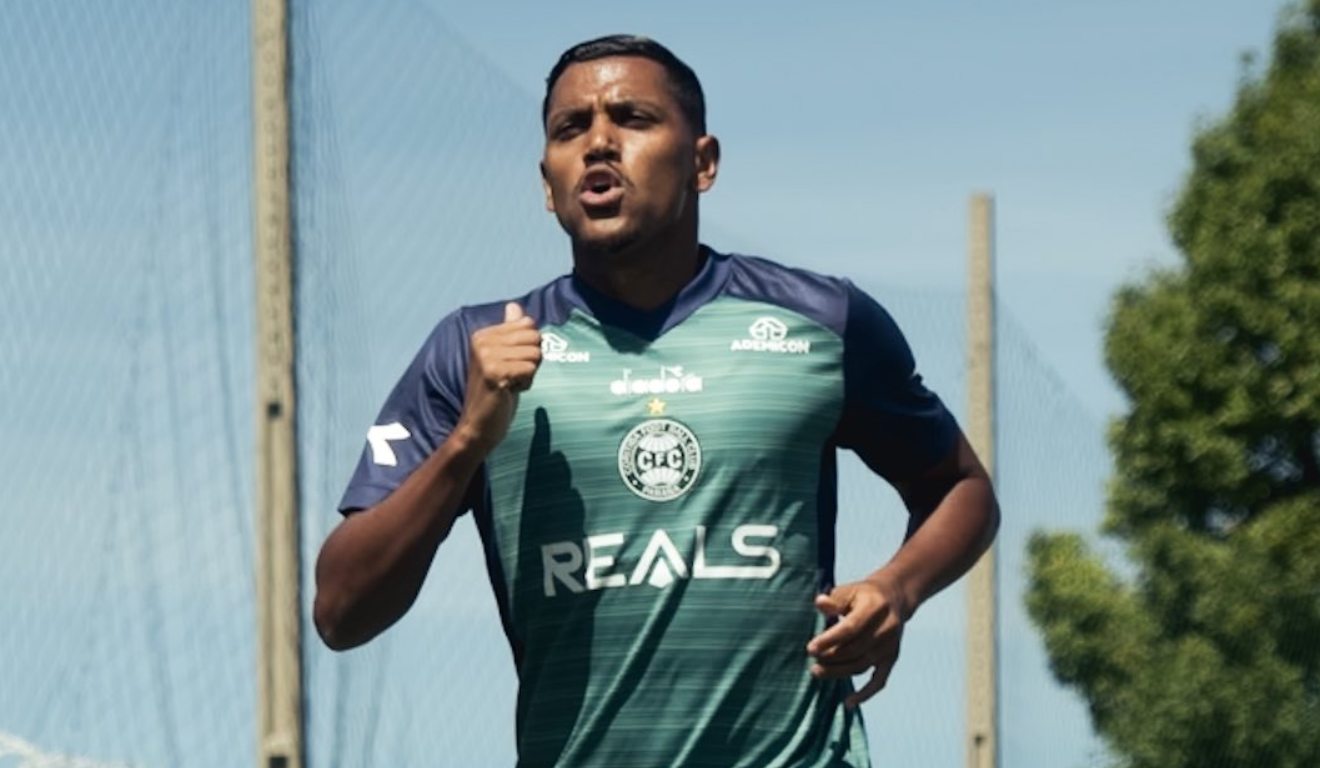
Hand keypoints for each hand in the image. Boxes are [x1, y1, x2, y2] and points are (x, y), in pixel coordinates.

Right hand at [455, 302, 541, 453]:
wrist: (478, 426)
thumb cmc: (496, 392)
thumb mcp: (504, 358)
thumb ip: (510, 331)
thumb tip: (514, 305)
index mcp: (483, 334)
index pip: (528, 324)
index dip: (529, 348)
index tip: (511, 365)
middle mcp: (481, 340)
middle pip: (535, 337)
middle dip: (532, 360)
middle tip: (512, 376)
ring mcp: (485, 355)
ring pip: (535, 354)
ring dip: (529, 373)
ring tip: (509, 384)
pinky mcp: (493, 372)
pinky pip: (530, 369)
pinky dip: (526, 383)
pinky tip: (508, 391)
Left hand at [806, 571, 911, 707]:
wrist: (894, 598)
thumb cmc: (863, 595)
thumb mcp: (849, 590)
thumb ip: (834, 599)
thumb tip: (819, 603)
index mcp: (875, 608)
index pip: (851, 628)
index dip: (830, 640)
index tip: (811, 648)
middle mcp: (886, 629)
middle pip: (855, 650)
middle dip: (831, 657)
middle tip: (812, 660)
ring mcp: (890, 646)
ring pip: (862, 665)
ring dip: (839, 672)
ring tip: (817, 672)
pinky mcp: (891, 659)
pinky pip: (879, 681)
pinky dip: (865, 694)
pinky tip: (848, 703)